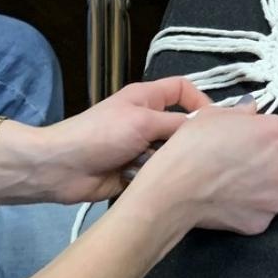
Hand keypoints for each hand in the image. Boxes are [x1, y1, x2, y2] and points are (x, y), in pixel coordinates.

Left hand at [13, 78, 216, 204]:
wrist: (62, 168)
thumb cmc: (101, 135)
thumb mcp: (143, 122)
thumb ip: (178, 124)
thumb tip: (209, 127)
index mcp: (147, 98)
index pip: (183, 89)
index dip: (201, 101)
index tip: (214, 125)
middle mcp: (147, 120)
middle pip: (181, 126)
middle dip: (190, 140)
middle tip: (206, 156)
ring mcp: (141, 147)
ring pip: (172, 152)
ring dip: (173, 162)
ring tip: (181, 172)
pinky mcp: (136, 172)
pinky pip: (159, 173)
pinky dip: (160, 179)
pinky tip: (167, 187)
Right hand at [127, 90, 277, 235]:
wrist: (177, 186)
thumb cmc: (195, 144)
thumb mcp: (214, 113)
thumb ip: (241, 111)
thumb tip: (250, 108)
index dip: (258, 135)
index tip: (241, 140)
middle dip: (262, 162)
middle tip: (233, 164)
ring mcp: (276, 198)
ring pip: (271, 189)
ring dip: (257, 187)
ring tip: (228, 185)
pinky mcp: (263, 222)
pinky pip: (259, 212)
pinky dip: (247, 208)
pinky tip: (226, 201)